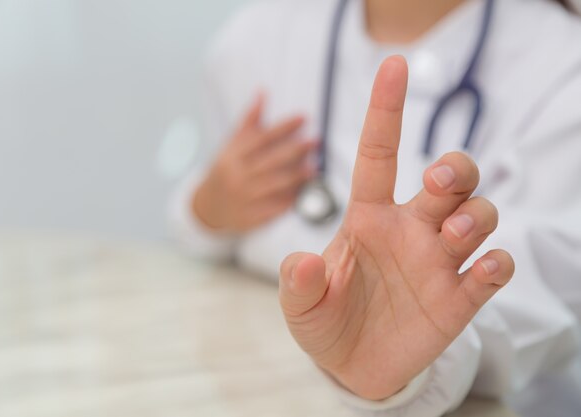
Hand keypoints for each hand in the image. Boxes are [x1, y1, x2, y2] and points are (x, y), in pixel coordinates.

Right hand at [193, 94, 316, 232]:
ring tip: (315, 168)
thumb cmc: (226, 170)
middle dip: (296, 150)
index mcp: (232, 156)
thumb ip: (249, 122)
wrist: (208, 207)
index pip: (261, 137)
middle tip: (316, 142)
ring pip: (276, 185)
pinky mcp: (251, 218)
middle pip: (271, 161)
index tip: (304, 117)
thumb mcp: (231, 145)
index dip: (284, 127)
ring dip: (298, 176)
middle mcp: (237, 176)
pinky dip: (291, 200)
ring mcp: (244, 198)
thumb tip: (263, 93)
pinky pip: (275, 208)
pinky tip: (305, 192)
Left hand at [279, 56, 514, 400]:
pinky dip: (497, 263)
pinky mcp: (460, 298)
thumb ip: (296, 284)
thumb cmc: (324, 320)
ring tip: (451, 234)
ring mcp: (438, 262)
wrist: (350, 366)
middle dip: (454, 168)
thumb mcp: (299, 305)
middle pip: (451, 176)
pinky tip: (483, 269)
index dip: (385, 110)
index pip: (379, 154)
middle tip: (436, 183)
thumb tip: (301, 264)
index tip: (393, 65)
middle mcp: (410, 230)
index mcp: (368, 218)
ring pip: (479, 214)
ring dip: (474, 214)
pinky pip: (494, 268)